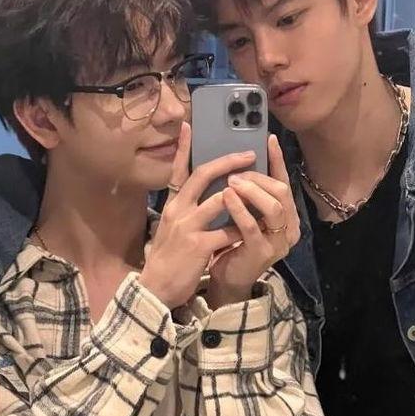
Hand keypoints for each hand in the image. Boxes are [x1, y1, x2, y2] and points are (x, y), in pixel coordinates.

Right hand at [139, 122, 256, 309]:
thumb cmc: (167, 258)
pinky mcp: (199, 246)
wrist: (155, 289)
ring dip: (241, 194)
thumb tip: (206, 194)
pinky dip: (241, 227)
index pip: (178, 170)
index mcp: (172, 204)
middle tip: (248, 154)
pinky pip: (227, 231)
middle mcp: (178, 210)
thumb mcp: (170, 228)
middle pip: (202, 176)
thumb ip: (185, 209)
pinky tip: (253, 226)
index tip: (190, 126)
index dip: (184, 148)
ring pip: (219, 200)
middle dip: (227, 162)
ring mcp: (187, 227)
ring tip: (259, 188)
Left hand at [207, 134, 299, 308]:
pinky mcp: (262, 253)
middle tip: (235, 170)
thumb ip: (246, 191)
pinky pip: (252, 226)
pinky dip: (240, 209)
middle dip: (258, 177)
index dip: (277, 160)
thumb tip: (236, 159)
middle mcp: (288, 226)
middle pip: (281, 190)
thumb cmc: (232, 240)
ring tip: (232, 181)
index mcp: (286, 214)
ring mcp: (278, 241)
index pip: (284, 181)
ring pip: (273, 206)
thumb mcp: (243, 211)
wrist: (227, 278)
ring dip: (251, 190)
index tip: (268, 138)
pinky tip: (226, 196)